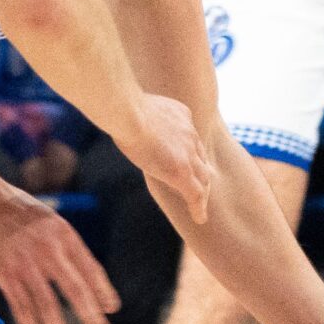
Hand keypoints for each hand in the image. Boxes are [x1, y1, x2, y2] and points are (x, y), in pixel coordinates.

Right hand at [0, 182, 119, 323]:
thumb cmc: (16, 210)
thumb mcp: (49, 218)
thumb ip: (65, 244)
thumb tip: (84, 273)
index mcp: (63, 234)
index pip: (90, 268)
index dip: (102, 291)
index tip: (111, 309)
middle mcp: (47, 249)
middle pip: (74, 290)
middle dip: (90, 316)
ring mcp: (24, 263)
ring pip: (46, 304)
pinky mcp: (4, 272)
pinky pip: (20, 304)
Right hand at [117, 92, 213, 222]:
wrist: (128, 113)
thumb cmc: (121, 107)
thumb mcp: (135, 106)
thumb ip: (138, 113)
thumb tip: (121, 113)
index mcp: (181, 115)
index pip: (189, 137)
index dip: (188, 151)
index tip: (184, 158)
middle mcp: (190, 133)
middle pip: (200, 158)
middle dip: (201, 172)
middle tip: (200, 185)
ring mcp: (188, 153)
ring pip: (202, 177)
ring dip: (202, 191)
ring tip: (201, 205)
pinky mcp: (182, 171)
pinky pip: (195, 194)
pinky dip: (199, 207)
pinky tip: (199, 218)